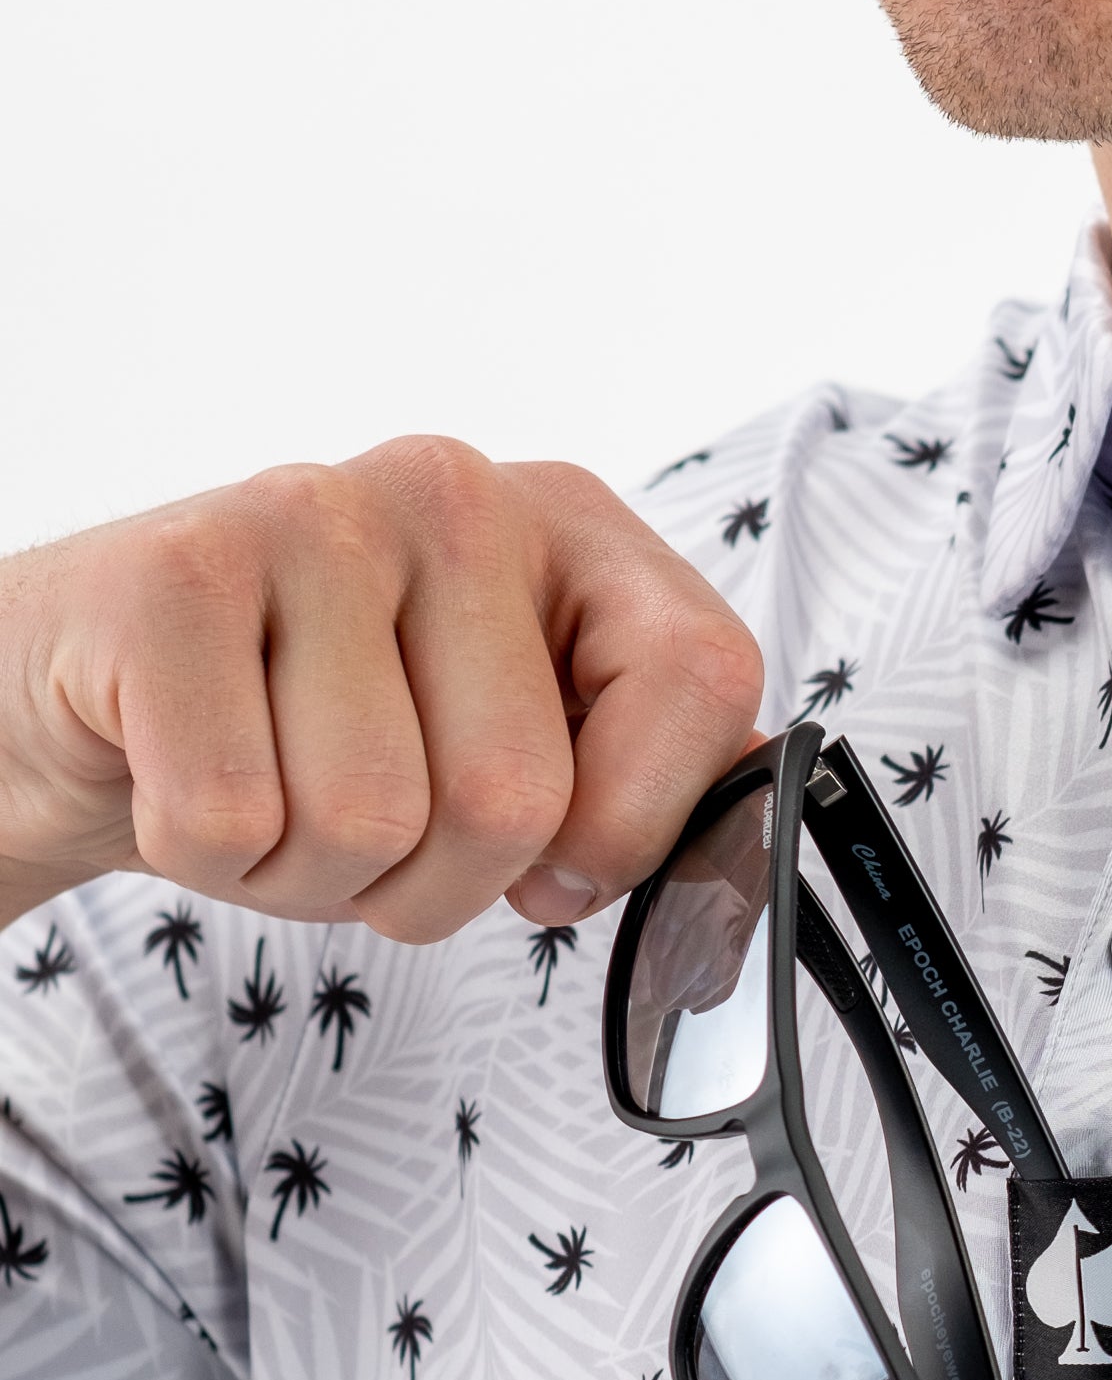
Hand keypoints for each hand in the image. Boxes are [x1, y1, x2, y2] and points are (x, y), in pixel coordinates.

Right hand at [0, 436, 762, 938]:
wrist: (102, 691)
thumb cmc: (322, 734)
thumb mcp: (512, 751)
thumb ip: (638, 788)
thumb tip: (742, 868)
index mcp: (578, 532)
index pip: (704, 684)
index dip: (626, 826)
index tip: (554, 857)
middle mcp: (461, 492)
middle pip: (518, 800)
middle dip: (436, 886)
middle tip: (373, 832)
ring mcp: (315, 510)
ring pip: (373, 825)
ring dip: (316, 878)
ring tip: (279, 796)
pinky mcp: (176, 568)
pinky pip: (233, 820)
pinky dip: (210, 858)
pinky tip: (191, 775)